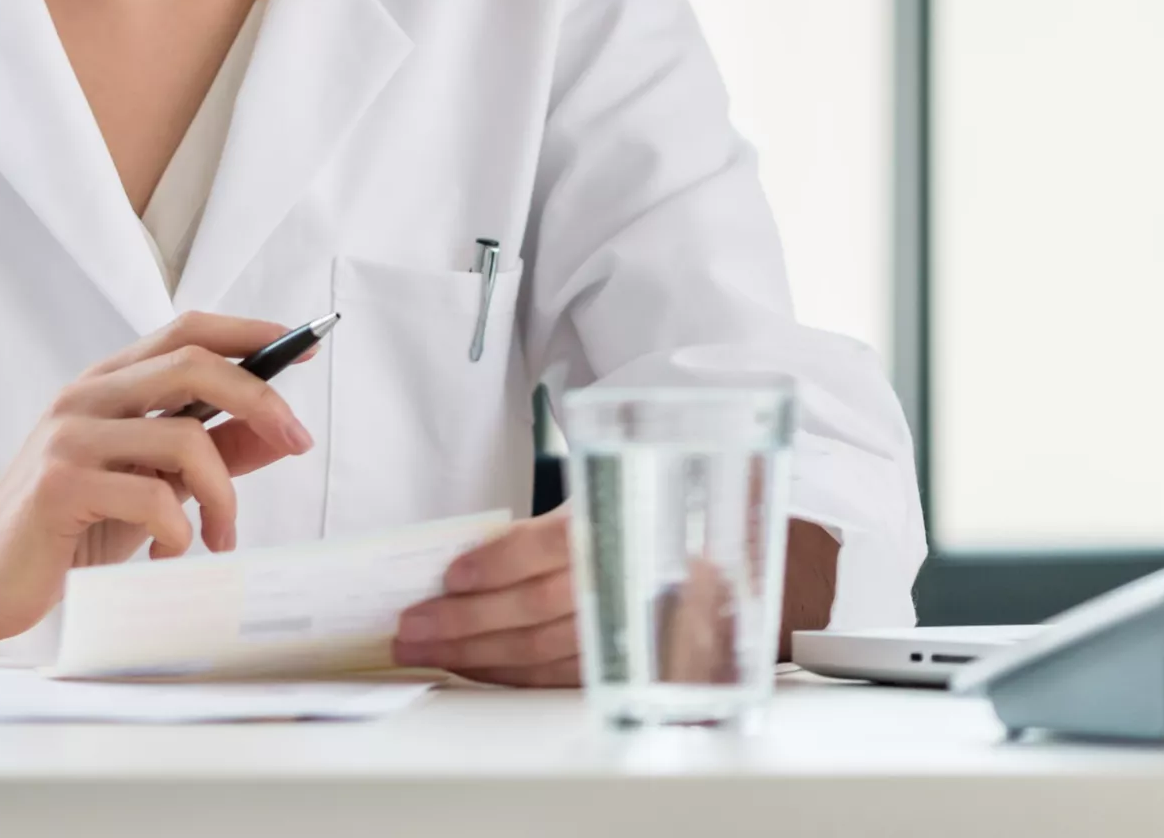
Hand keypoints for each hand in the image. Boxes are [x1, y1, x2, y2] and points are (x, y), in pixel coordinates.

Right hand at [0, 312, 315, 645]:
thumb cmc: (69, 529)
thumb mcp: (151, 485)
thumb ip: (210, 454)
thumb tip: (278, 430)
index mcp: (107, 385)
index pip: (187, 330)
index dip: (251, 332)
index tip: (304, 345)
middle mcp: (87, 396)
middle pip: (195, 363)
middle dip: (262, 400)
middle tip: (298, 443)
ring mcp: (69, 436)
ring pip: (186, 437)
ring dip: (225, 496)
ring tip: (221, 538)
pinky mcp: (60, 485)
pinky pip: (154, 497)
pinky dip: (182, 533)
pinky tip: (169, 557)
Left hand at [391, 511, 845, 684]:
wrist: (749, 542)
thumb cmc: (664, 506)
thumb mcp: (613, 488)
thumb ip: (556, 524)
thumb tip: (472, 554)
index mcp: (629, 524)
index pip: (556, 549)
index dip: (499, 563)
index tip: (452, 574)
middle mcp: (637, 580)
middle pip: (540, 609)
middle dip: (469, 622)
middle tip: (414, 626)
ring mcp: (640, 627)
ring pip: (549, 650)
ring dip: (482, 654)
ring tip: (429, 647)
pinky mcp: (638, 662)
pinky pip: (567, 676)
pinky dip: (517, 676)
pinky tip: (479, 669)